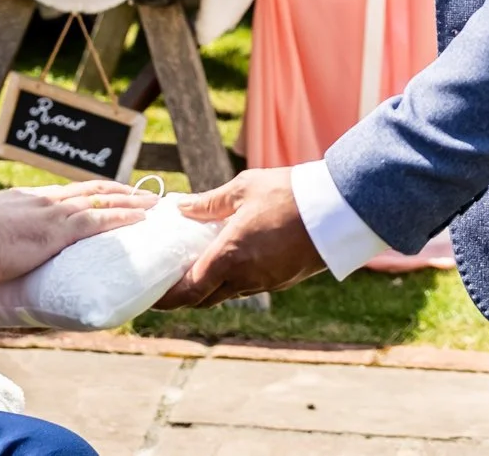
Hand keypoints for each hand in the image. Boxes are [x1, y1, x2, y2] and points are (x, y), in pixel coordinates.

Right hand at [0, 182, 157, 286]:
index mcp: (23, 202)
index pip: (65, 194)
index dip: (89, 193)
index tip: (106, 194)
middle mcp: (41, 201)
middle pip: (90, 190)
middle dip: (118, 190)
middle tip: (141, 194)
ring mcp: (51, 213)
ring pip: (101, 200)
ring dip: (130, 200)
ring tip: (153, 202)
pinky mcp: (57, 231)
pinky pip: (99, 220)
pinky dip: (123, 216)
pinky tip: (142, 218)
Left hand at [157, 169, 326, 307]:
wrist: (337, 208)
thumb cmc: (287, 193)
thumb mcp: (242, 189)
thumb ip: (208, 203)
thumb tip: (179, 208)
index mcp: (230, 256)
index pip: (189, 290)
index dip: (167, 298)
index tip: (151, 297)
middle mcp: (245, 277)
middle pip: (204, 298)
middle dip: (183, 295)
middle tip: (166, 283)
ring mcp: (266, 282)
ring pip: (227, 293)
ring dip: (208, 287)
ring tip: (194, 268)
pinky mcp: (282, 281)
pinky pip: (248, 287)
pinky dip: (231, 280)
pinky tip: (228, 262)